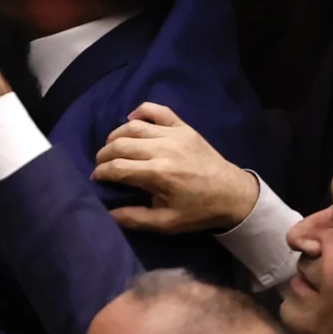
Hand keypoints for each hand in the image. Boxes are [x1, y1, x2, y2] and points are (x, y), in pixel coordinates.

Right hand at [91, 103, 259, 233]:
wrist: (235, 194)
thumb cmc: (200, 210)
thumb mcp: (168, 223)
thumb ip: (135, 219)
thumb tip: (107, 212)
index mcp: (159, 174)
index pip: (117, 168)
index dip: (101, 173)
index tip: (97, 179)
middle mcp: (163, 149)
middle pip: (120, 144)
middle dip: (103, 155)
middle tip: (102, 165)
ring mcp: (174, 135)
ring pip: (132, 127)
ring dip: (115, 136)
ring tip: (112, 148)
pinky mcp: (183, 127)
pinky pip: (157, 110)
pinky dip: (140, 111)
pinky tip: (132, 120)